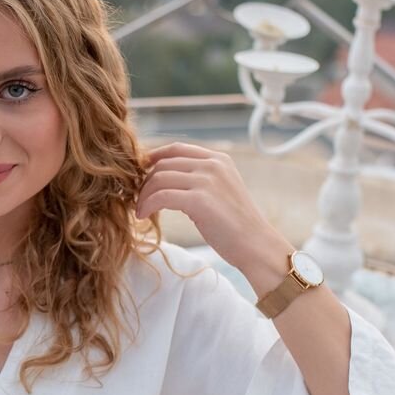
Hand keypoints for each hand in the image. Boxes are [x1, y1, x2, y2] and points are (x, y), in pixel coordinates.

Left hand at [135, 142, 294, 287]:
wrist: (256, 245)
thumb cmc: (236, 224)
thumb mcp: (221, 190)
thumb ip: (200, 179)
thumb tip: (165, 177)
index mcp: (219, 159)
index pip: (176, 149)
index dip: (153, 159)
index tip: (141, 174)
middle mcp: (213, 164)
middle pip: (163, 164)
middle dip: (145, 181)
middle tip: (139, 199)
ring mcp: (207, 180)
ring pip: (158, 178)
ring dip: (143, 195)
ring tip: (140, 210)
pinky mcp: (199, 200)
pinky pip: (161, 196)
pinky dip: (147, 205)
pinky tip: (144, 216)